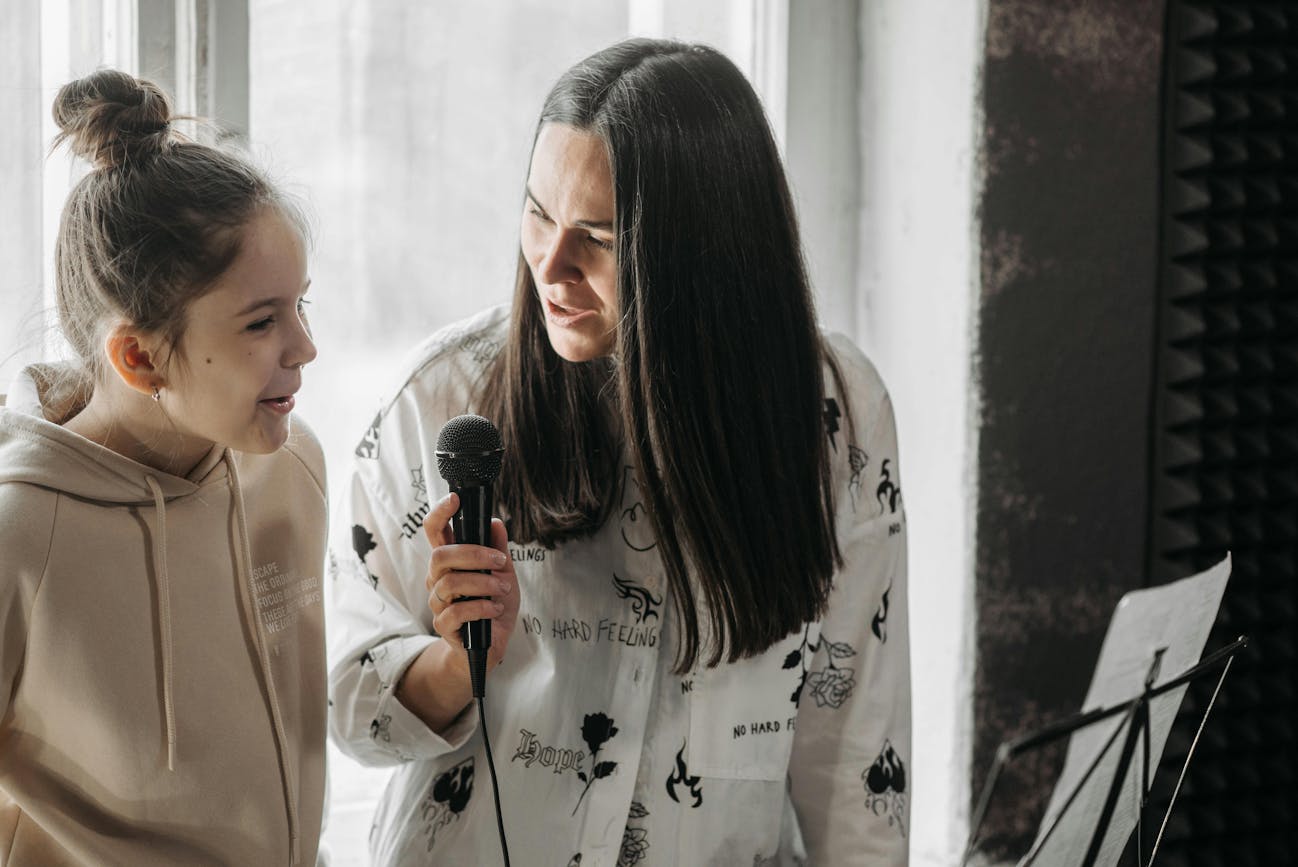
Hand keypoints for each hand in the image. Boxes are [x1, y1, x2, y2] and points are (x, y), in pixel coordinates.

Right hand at [395, 492, 520, 733]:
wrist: (490, 646)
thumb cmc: (493, 606)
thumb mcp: (503, 574)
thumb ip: (498, 550)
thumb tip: (495, 522)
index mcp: (451, 562)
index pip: (435, 532)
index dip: (440, 512)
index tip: (455, 499)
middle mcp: (438, 579)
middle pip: (441, 556)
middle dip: (473, 554)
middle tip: (499, 561)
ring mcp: (438, 603)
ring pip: (450, 583)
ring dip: (483, 583)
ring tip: (503, 589)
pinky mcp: (444, 626)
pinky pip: (456, 612)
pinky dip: (481, 607)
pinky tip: (496, 609)